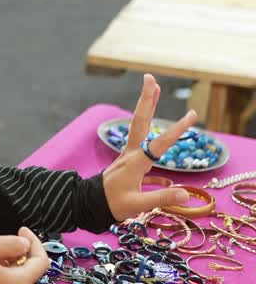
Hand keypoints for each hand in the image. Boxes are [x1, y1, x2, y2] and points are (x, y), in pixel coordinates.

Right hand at [0, 227, 48, 283]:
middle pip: (29, 274)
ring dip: (11, 267)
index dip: (36, 243)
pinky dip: (3, 279)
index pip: (41, 263)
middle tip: (4, 241)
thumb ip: (13, 243)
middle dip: (22, 255)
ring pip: (16, 283)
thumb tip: (26, 246)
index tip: (21, 230)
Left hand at [102, 73, 195, 222]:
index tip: (193, 116)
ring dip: (146, 106)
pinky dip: (147, 125)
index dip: (177, 130)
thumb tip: (186, 193)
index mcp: (136, 162)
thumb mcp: (137, 205)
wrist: (90, 205)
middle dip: (146, 100)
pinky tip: (151, 118)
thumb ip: (162, 198)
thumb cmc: (112, 205)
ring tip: (153, 88)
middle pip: (140, 121)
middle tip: (150, 78)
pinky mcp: (128, 159)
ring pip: (139, 125)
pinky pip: (140, 138)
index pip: (160, 143)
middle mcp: (132, 153)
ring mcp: (128, 154)